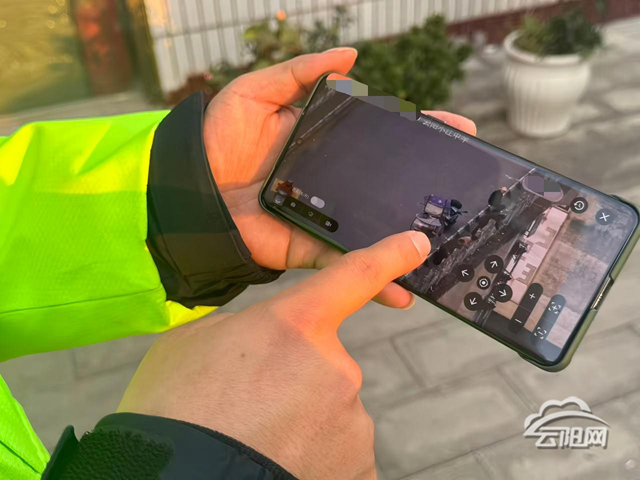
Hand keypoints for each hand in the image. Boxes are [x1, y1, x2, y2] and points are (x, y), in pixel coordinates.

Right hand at [118, 230, 430, 479]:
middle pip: (325, 361)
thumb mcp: (197, 341)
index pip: (356, 275)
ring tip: (256, 434)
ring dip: (302, 420)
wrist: (176, 475)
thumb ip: (246, 326)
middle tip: (250, 401)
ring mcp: (352, 420)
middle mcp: (336, 366)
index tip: (417, 245)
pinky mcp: (358, 465)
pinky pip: (339, 448)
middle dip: (294, 377)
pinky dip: (315, 454)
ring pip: (330, 408)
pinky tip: (280, 459)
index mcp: (296, 323)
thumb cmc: (176, 408)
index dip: (389, 256)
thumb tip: (264, 337)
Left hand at [204, 48, 475, 307]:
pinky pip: (344, 263)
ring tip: (447, 246)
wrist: (187, 188)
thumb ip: (301, 73)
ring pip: (375, 228)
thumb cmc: (217, 136)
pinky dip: (371, 278)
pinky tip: (402, 290)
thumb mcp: (257, 91)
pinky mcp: (307, 247)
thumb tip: (351, 58)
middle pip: (388, 182)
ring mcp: (324, 215)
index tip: (453, 127)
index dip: (417, 129)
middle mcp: (332, 180)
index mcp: (324, 141)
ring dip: (408, 240)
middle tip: (467, 188)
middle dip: (428, 185)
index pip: (381, 133)